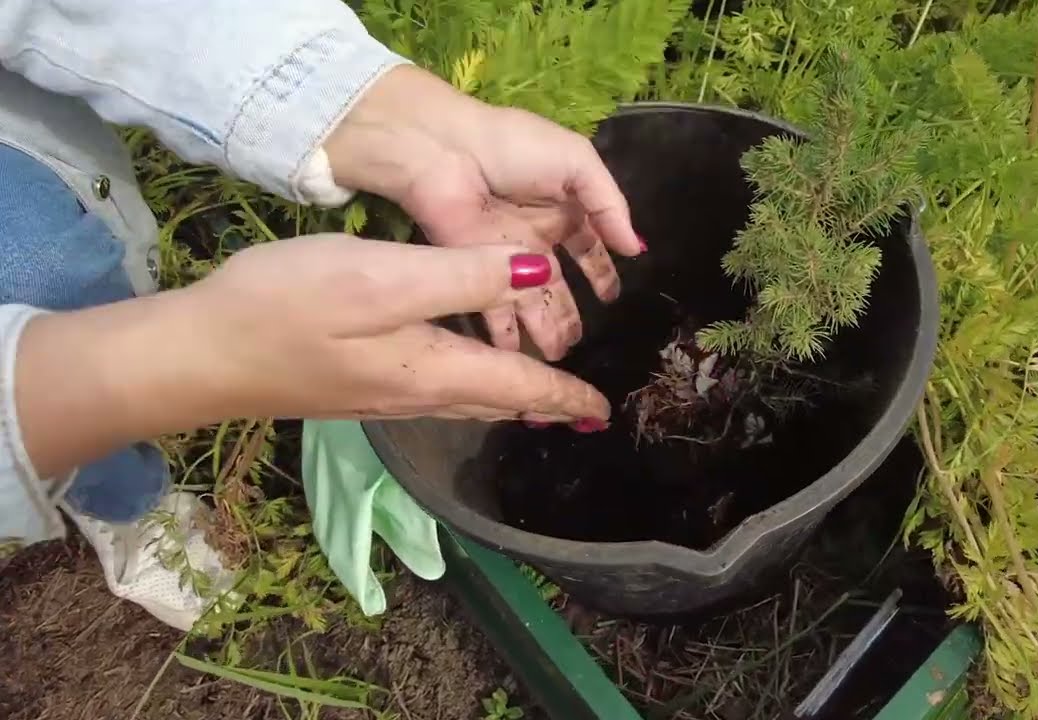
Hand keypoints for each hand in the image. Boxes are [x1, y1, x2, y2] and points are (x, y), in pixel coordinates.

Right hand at [193, 234, 612, 421]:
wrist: (194, 356)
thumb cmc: (285, 307)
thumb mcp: (382, 277)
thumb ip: (463, 275)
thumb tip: (538, 275)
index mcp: (434, 369)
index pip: (520, 387)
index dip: (566, 396)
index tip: (604, 411)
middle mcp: (416, 394)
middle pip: (497, 402)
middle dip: (545, 405)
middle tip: (583, 410)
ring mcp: (381, 397)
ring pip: (466, 400)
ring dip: (509, 398)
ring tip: (538, 395)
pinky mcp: (352, 388)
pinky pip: (435, 392)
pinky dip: (470, 386)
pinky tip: (461, 373)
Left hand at [325, 65, 645, 360]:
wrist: (445, 152)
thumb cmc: (514, 147)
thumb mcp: (578, 162)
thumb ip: (611, 205)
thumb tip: (636, 248)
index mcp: (561, 207)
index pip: (588, 247)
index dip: (601, 272)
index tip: (611, 297)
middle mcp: (534, 237)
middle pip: (557, 286)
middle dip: (570, 314)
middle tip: (582, 343)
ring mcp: (504, 259)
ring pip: (531, 304)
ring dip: (546, 331)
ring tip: (559, 357)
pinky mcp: (475, 273)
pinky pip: (495, 312)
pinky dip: (507, 337)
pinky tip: (519, 359)